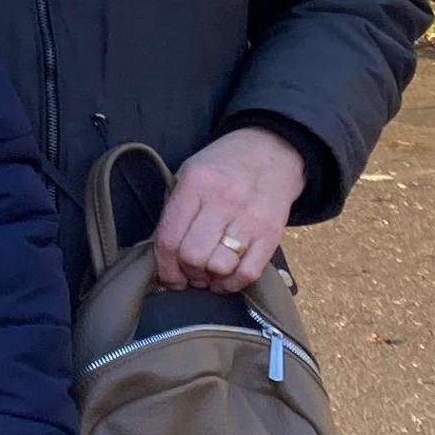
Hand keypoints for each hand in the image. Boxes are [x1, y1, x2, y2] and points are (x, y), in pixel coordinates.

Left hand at [153, 127, 308, 293]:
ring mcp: (249, 217)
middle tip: (190, 273)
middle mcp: (223, 200)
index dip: (164, 268)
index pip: (169, 238)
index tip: (168, 277)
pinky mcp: (271, 233)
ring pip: (219, 266)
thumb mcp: (190, 173)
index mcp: (196, 184)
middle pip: (193, 256)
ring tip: (208, 274)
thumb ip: (175, 210)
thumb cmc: (224, 167)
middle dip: (187, 273)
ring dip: (210, 279)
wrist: (272, 150)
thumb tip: (162, 257)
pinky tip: (226, 278)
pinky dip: (233, 283)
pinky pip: (248, 272)